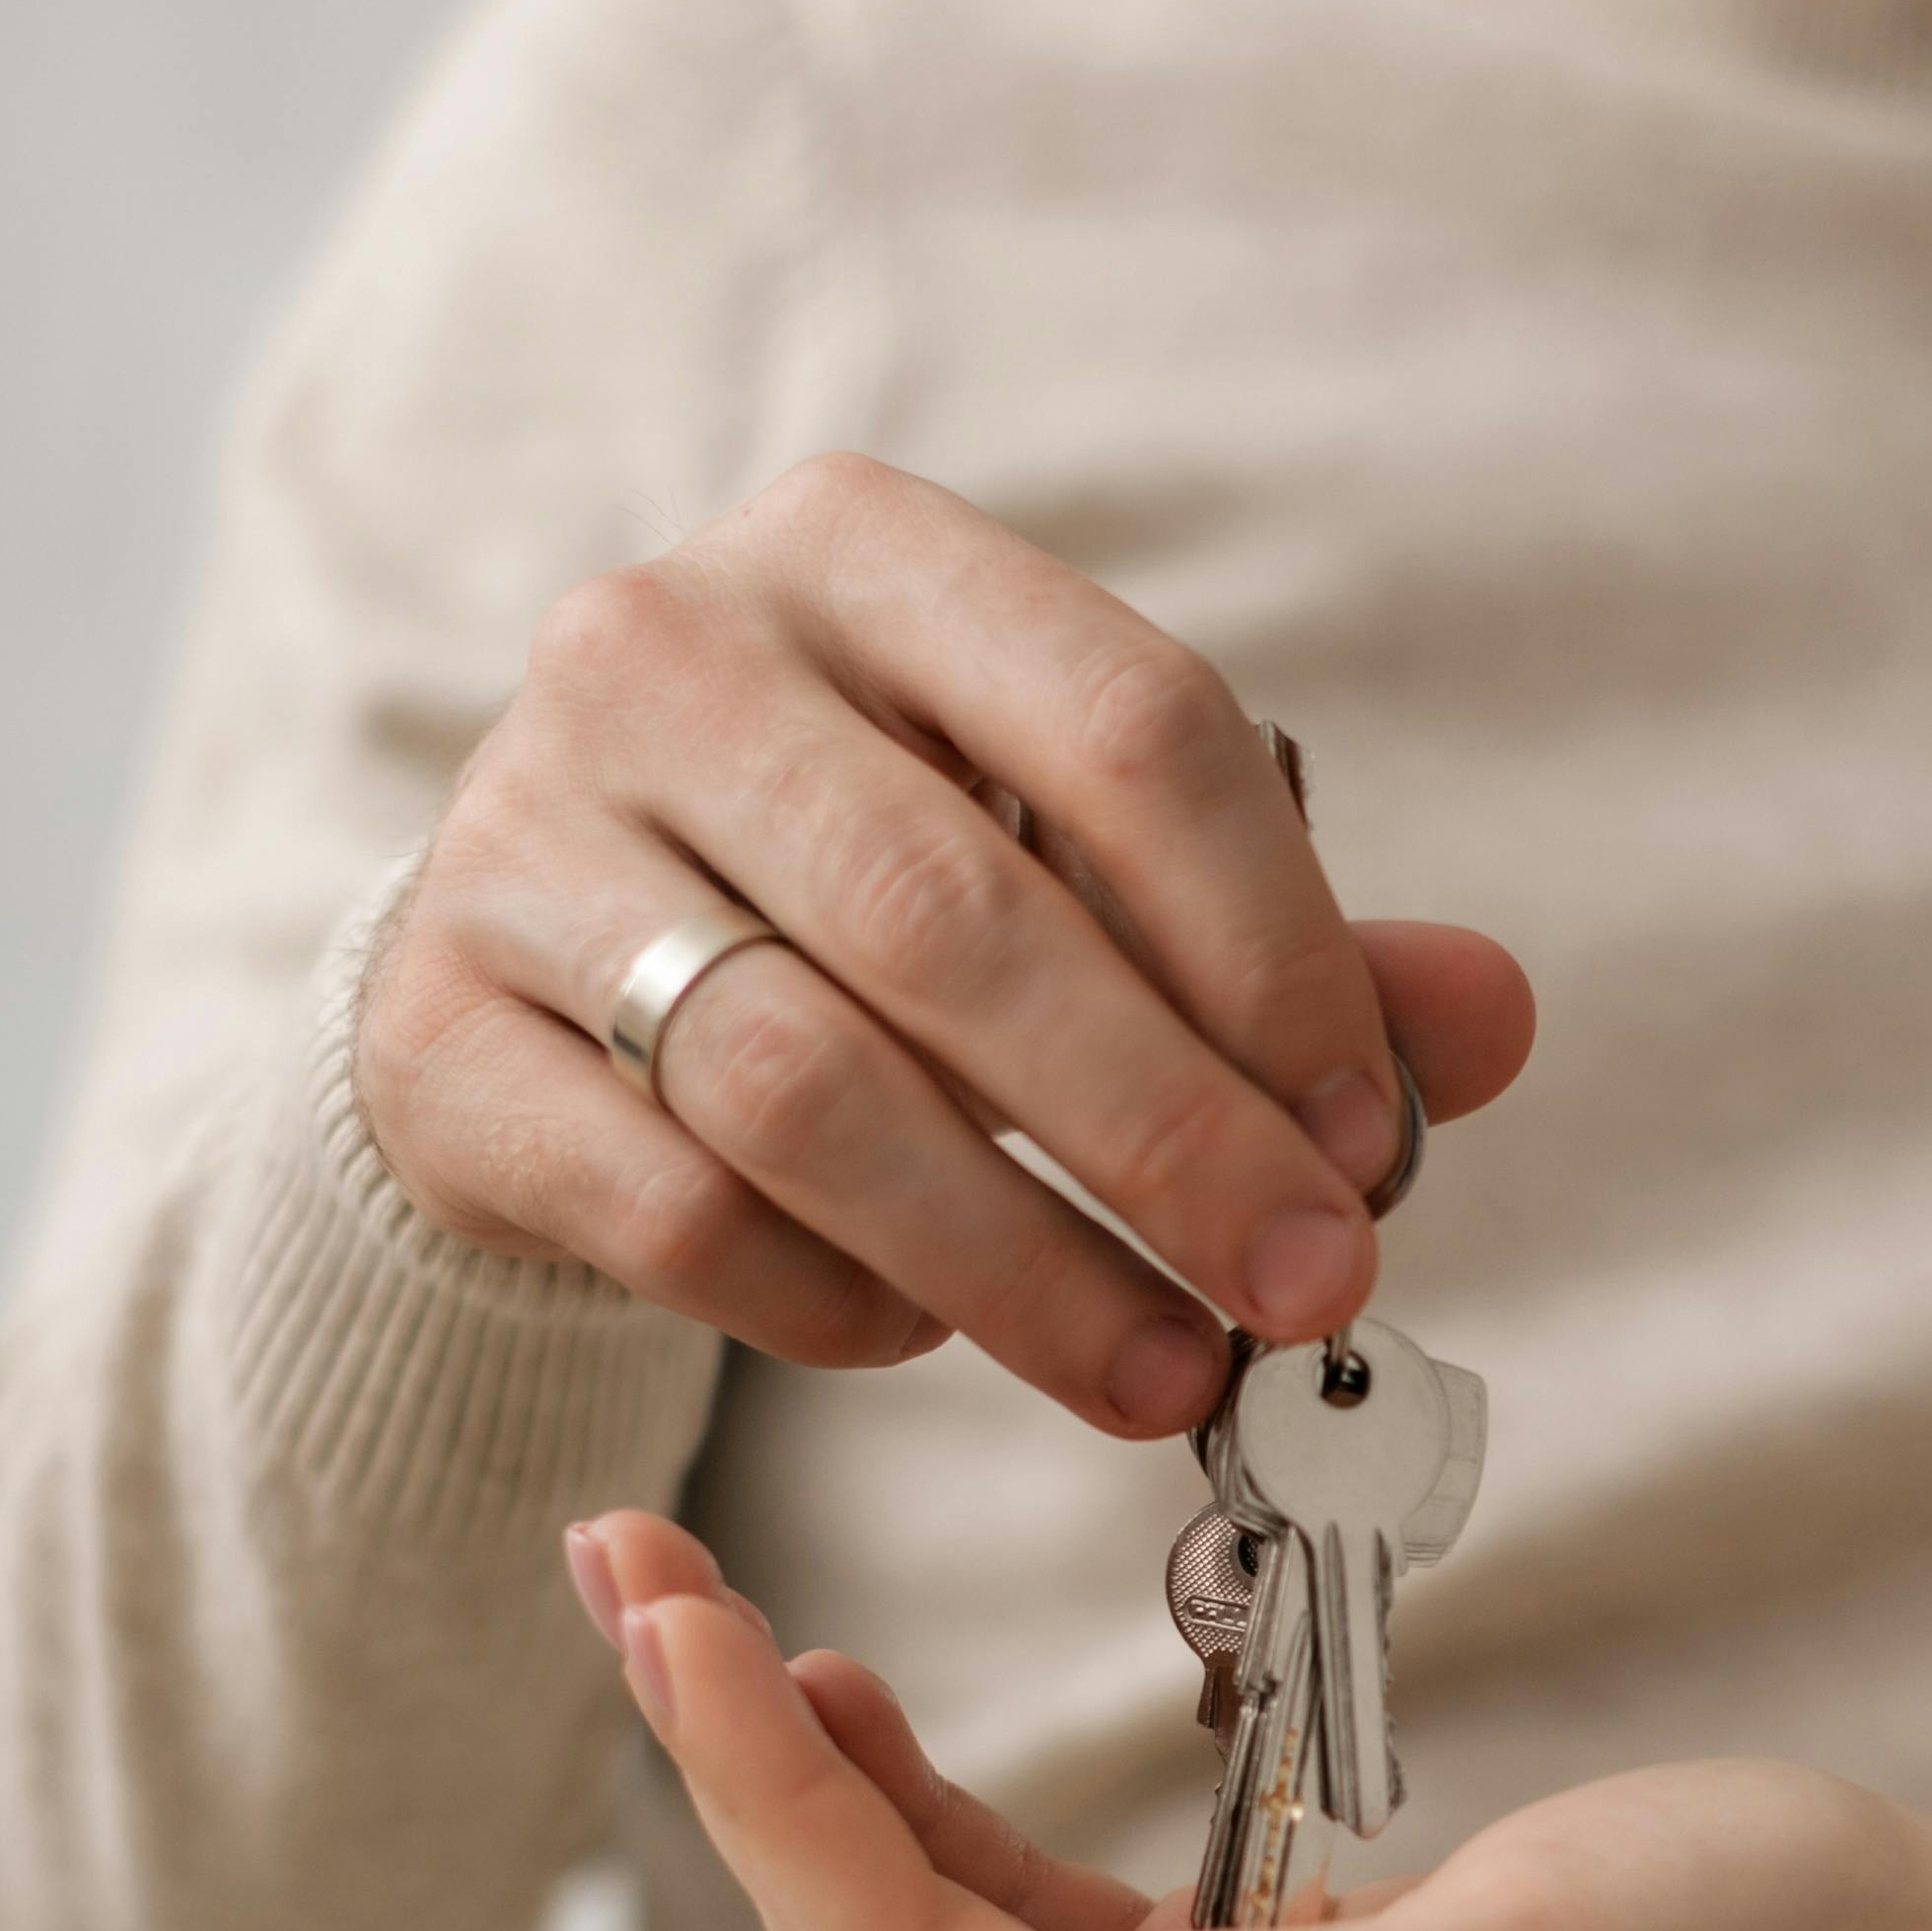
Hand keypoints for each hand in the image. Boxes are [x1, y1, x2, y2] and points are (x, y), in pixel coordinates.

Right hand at [360, 455, 1536, 1436]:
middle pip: (963, 919)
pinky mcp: (440, 1032)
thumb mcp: (1071, 871)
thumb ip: (1280, 943)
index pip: (1130, 725)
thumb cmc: (858, 901)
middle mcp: (672, 651)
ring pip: (805, 1082)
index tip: (1372, 1132)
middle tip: (1305, 1288)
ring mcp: (526, 835)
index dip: (1278, 948)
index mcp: (868, 555)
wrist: (532, 963)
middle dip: (1168, 1134)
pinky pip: (674, 1208)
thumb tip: (1491, 1026)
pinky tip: (926, 1336)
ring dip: (1018, 1261)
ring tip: (1164, 1375)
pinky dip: (835, 1298)